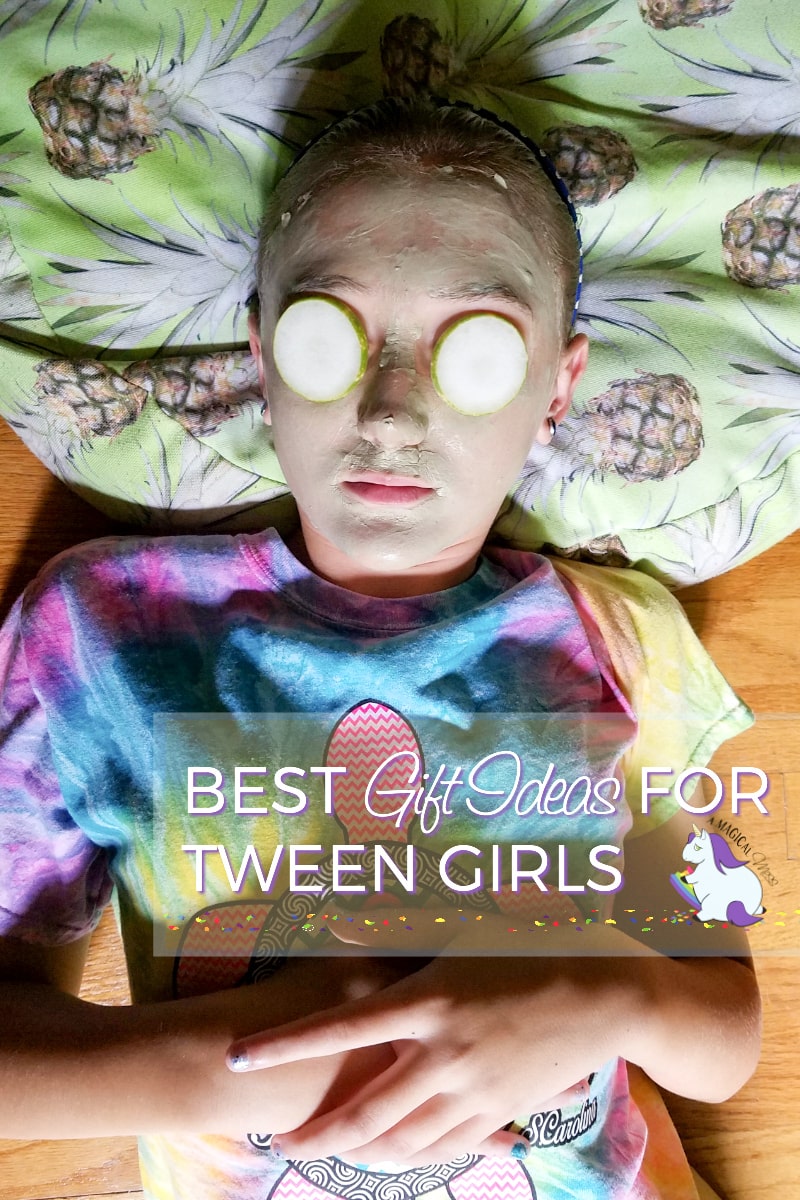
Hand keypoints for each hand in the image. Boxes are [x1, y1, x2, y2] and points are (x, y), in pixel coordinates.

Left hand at [227, 907, 624, 1165]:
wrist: (604, 992)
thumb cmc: (529, 944)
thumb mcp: (460, 930)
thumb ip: (393, 931)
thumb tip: (335, 923)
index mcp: (426, 999)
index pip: (337, 1028)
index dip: (283, 1045)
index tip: (237, 1055)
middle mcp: (442, 1051)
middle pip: (364, 1108)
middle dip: (316, 1133)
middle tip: (280, 1145)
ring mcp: (472, 1088)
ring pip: (403, 1139)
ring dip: (359, 1154)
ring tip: (326, 1156)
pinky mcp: (500, 1109)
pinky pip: (448, 1147)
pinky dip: (413, 1159)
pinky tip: (391, 1162)